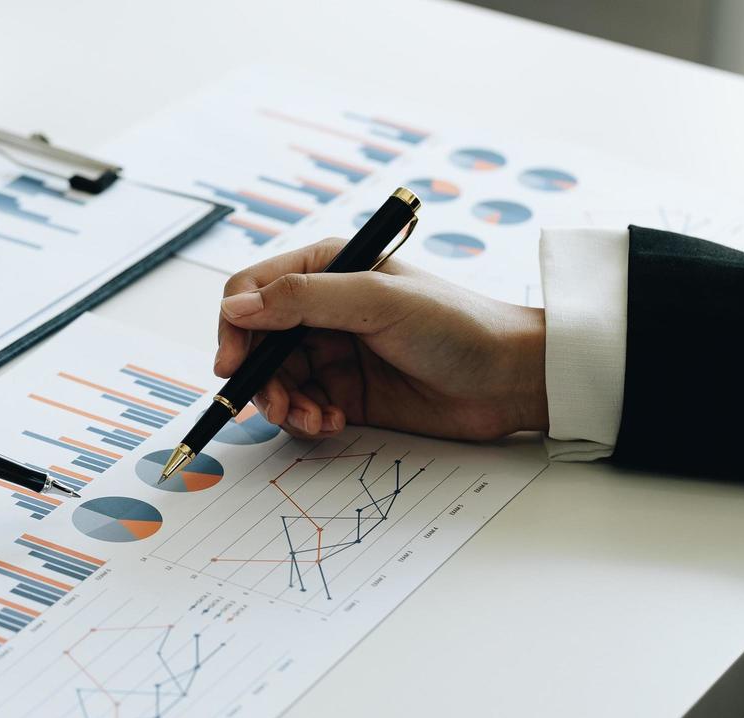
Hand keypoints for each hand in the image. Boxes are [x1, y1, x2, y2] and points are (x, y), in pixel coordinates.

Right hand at [214, 238, 550, 440]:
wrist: (510, 378)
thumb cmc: (458, 325)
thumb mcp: (379, 301)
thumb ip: (305, 300)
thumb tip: (238, 307)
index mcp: (327, 269)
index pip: (252, 291)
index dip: (234, 326)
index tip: (233, 364)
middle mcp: (323, 310)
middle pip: (256, 345)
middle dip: (259, 378)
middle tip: (277, 405)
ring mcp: (333, 354)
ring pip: (275, 382)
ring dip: (283, 405)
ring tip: (315, 418)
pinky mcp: (345, 394)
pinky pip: (300, 409)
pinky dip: (305, 421)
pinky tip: (333, 422)